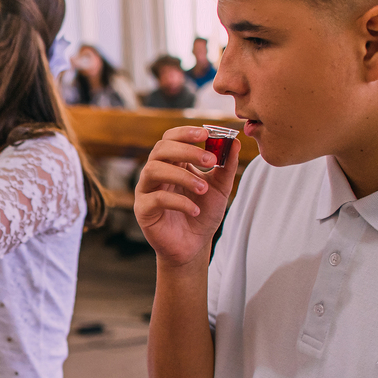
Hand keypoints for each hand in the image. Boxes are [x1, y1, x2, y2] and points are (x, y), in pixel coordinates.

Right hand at [133, 126, 240, 267]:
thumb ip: (226, 166)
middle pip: (161, 149)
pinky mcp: (143, 210)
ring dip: (182, 176)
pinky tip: (195, 211)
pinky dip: (179, 202)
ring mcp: (146, 190)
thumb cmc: (203, 213)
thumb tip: (234, 142)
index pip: (170, 138)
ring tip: (203, 189)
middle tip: (210, 160)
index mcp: (172, 163)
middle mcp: (156, 172)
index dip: (184, 132)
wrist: (194, 245)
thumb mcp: (220, 188)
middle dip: (186, 150)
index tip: (206, 133)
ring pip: (154, 169)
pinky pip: (157, 198)